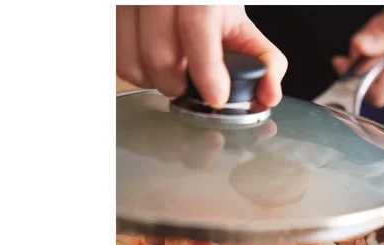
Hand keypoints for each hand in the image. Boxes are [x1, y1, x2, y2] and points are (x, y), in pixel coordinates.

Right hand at [116, 6, 287, 107]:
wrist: (184, 0)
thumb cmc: (212, 11)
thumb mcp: (242, 27)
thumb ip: (264, 60)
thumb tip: (269, 94)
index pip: (198, 24)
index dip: (207, 67)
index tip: (216, 96)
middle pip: (161, 54)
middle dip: (177, 85)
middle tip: (189, 85)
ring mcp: (130, 4)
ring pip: (133, 62)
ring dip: (154, 82)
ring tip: (171, 72)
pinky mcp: (114, 14)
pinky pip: (116, 59)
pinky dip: (135, 74)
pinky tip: (150, 65)